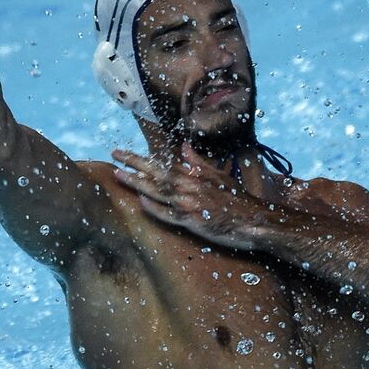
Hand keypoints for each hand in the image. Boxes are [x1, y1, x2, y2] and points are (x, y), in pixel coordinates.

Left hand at [112, 145, 283, 249]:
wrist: (254, 220)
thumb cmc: (237, 200)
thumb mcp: (219, 176)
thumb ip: (198, 163)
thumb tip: (184, 147)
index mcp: (195, 176)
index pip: (162, 164)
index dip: (140, 158)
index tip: (123, 153)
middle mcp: (190, 187)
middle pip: (157, 173)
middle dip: (134, 163)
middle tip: (115, 155)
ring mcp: (190, 203)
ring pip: (159, 191)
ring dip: (138, 182)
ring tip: (119, 174)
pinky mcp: (193, 221)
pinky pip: (169, 214)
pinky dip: (155, 207)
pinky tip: (141, 201)